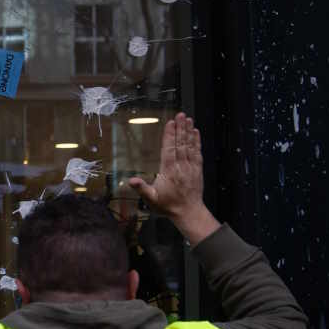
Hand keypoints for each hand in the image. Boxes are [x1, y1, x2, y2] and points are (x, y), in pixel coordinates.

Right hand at [128, 113, 218, 244]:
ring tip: (188, 119)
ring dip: (188, 131)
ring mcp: (190, 167)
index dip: (170, 135)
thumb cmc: (168, 206)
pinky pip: (197, 152)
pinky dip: (197, 141)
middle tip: (180, 115)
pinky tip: (196, 132)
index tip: (170, 123)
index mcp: (169, 171)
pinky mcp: (197, 169)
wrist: (189, 212)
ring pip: (189, 146)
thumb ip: (142, 189)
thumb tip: (131, 180)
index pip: (169, 149)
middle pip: (180, 144)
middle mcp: (181, 166)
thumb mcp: (151, 199)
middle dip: (180, 128)